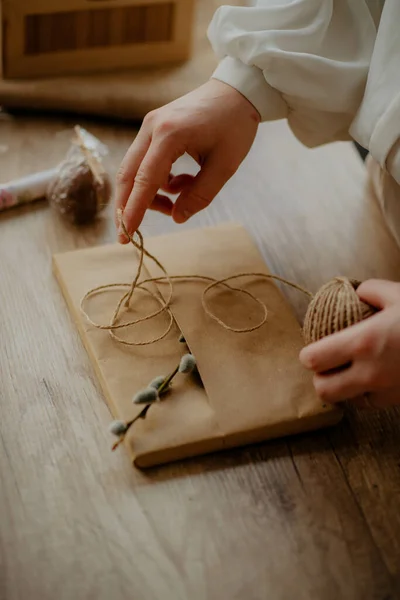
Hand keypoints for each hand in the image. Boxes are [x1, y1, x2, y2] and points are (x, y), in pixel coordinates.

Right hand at [115, 79, 259, 241]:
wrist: (236, 91)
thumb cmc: (235, 125)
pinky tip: (181, 183)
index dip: (134, 211)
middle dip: (128, 206)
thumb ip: (200, 195)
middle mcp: (152, 127)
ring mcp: (150, 126)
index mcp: (170, 135)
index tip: (126, 235)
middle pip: (128, 175)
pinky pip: (146, 162)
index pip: (145, 180)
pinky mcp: (153, 128)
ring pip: (135, 170)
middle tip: (128, 235)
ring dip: (149, 193)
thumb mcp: (224, 166)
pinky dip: (157, 181)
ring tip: (177, 200)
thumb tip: (177, 218)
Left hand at [299, 279, 399, 408]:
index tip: (313, 347)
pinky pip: (374, 403)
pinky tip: (376, 378)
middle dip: (320, 378)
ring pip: (348, 401)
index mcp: (363, 342)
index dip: (309, 354)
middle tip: (327, 365)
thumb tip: (356, 292)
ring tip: (352, 371)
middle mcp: (370, 372)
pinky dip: (368, 394)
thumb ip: (371, 290)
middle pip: (323, 390)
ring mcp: (387, 391)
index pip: (314, 359)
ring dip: (344, 389)